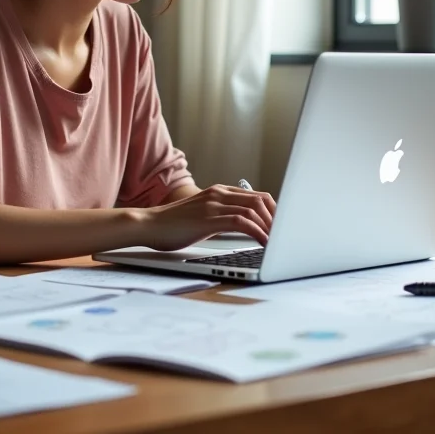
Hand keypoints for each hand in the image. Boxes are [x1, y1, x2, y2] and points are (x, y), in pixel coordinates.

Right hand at [140, 184, 275, 250]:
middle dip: (277, 218)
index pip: (256, 195)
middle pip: (260, 200)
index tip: (282, 226)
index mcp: (219, 191)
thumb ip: (221, 215)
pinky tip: (263, 243)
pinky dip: (257, 232)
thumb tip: (244, 226)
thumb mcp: (202, 215)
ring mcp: (214, 204)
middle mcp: (219, 194)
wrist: (149, 224)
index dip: (274, 210)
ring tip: (278, 242)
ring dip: (270, 227)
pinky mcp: (209, 218)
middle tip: (285, 235)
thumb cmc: (173, 224)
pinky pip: (242, 222)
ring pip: (254, 210)